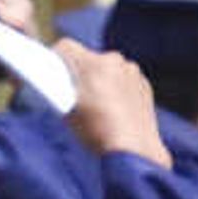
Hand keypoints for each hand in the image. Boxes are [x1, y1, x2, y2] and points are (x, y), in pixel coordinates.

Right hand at [61, 45, 166, 165]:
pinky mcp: (144, 85)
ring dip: (101, 79)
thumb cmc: (98, 132)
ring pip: (108, 68)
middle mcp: (115, 61)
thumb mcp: (68, 111)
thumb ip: (62, 89)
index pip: (66, 47)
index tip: (53, 70)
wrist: (134, 151)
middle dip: (80, 71)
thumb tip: (61, 83)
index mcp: (93, 63)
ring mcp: (132, 72)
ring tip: (97, 104)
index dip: (56, 58)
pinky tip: (115, 109)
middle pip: (89, 58)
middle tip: (75, 92)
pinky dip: (117, 88)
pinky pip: (124, 79)